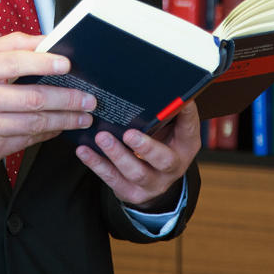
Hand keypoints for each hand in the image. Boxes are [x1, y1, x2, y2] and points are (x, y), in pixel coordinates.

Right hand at [0, 32, 96, 168]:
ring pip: (35, 123)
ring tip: (83, 115)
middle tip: (88, 98)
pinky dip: (49, 133)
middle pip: (32, 98)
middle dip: (67, 99)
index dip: (44, 63)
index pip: (15, 63)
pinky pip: (28, 140)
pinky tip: (60, 126)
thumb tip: (45, 41)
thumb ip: (9, 45)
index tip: (67, 64)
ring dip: (65, 120)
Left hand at [75, 101, 201, 209]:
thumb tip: (158, 82)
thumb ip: (165, 110)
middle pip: (163, 160)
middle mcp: (172, 167)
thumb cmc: (159, 140)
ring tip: (102, 137)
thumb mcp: (169, 127)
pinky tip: (84, 150)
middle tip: (129, 133)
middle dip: (146, 147)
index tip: (179, 100)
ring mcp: (152, 183)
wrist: (154, 179)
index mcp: (185, 145)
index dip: (186, 116)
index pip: (189, 129)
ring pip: (135, 172)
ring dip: (117, 154)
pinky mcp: (131, 192)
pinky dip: (97, 164)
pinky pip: (112, 179)